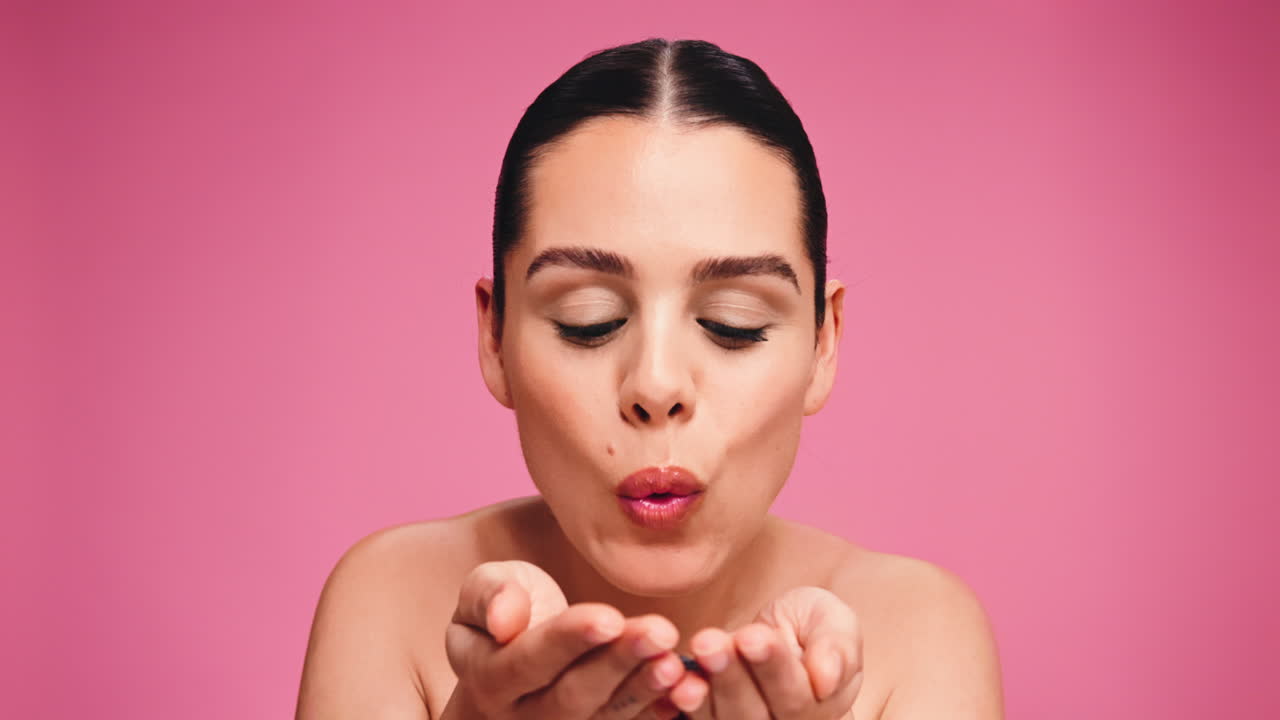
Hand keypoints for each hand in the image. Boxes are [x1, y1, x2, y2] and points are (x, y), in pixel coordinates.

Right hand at [440, 560, 701, 718]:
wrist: (506, 666)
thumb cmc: (499, 618)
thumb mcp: (482, 591)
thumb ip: (489, 596)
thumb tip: (504, 619)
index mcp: (489, 678)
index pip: (528, 661)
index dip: (568, 640)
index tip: (608, 617)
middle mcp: (523, 717)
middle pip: (573, 695)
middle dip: (619, 663)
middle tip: (660, 632)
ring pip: (604, 717)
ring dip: (644, 690)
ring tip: (676, 662)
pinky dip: (660, 710)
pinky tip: (689, 688)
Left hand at [684, 586, 862, 718]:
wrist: (767, 638)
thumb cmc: (808, 628)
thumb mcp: (833, 620)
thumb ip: (838, 647)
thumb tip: (826, 678)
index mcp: (823, 709)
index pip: (798, 697)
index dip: (773, 667)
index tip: (751, 637)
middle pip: (757, 715)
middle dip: (731, 677)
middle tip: (709, 643)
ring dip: (705, 688)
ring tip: (694, 652)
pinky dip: (685, 701)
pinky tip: (677, 679)